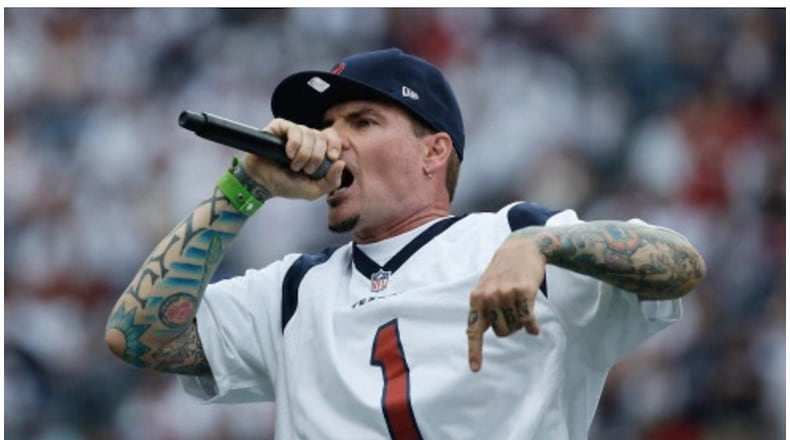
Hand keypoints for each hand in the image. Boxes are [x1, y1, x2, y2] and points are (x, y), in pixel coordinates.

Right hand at [241, 118, 344, 199]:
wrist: (263, 183)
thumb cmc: (287, 185)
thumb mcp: (313, 190)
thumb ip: (331, 181)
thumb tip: (341, 163)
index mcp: (317, 150)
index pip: (332, 137)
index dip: (335, 144)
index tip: (332, 157)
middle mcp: (307, 139)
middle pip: (321, 137)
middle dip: (316, 157)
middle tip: (306, 170)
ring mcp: (293, 132)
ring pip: (309, 133)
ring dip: (304, 154)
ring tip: (294, 166)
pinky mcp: (280, 127)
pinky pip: (294, 129)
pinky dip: (294, 143)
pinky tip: (288, 154)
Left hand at [466, 235, 544, 371]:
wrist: (523, 247)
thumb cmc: (504, 270)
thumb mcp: (487, 286)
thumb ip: (484, 308)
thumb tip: (479, 332)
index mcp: (476, 298)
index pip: (474, 330)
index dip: (475, 351)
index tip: (475, 369)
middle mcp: (488, 297)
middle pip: (501, 333)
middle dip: (509, 327)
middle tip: (513, 311)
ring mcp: (505, 294)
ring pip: (515, 327)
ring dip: (521, 323)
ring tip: (521, 307)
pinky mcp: (523, 292)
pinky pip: (528, 320)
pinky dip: (532, 326)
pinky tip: (535, 327)